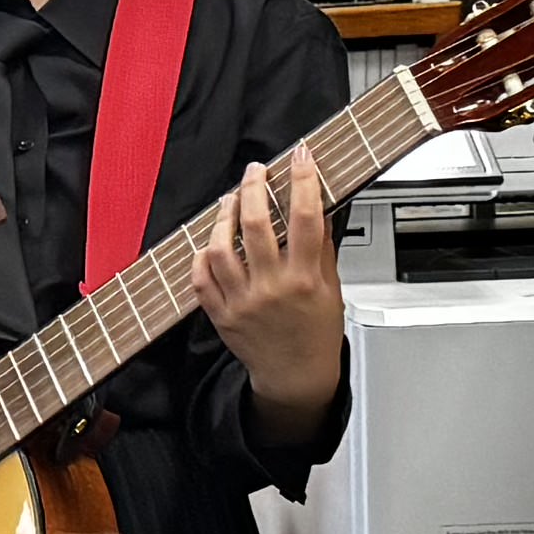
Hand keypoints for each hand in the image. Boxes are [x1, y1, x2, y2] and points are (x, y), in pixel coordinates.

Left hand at [188, 148, 346, 424]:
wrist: (296, 376)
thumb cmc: (316, 333)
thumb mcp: (332, 288)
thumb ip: (322, 248)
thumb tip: (316, 207)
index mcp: (306, 279)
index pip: (306, 218)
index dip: (303, 181)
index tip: (301, 156)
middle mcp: (272, 288)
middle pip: (255, 225)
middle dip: (254, 187)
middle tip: (255, 171)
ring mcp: (243, 301)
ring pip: (221, 248)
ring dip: (223, 217)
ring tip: (231, 201)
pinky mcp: (221, 314)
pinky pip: (201, 278)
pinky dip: (202, 255)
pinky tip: (210, 241)